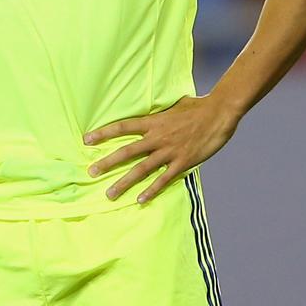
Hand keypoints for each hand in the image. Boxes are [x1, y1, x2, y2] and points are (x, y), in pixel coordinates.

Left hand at [83, 94, 238, 203]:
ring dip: (124, 182)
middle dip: (107, 162)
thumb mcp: (173, 106)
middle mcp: (157, 137)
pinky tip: (140, 200)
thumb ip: (160, 113)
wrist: (218, 113)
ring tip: (109, 194)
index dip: (104, 133)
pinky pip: (164, 179)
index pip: (123, 127)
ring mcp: (169, 151)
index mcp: (153, 121)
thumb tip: (152, 110)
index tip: (87, 140)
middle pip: (127, 151)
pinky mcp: (182, 162)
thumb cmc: (196, 106)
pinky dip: (152, 190)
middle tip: (91, 172)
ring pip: (141, 169)